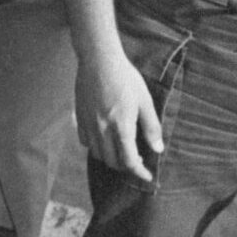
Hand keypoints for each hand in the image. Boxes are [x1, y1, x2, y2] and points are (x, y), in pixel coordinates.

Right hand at [75, 50, 163, 184]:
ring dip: (110, 158)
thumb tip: (157, 149)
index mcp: (121, 126)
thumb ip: (151, 127)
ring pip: (97, 154)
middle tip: (136, 160)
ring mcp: (88, 124)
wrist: (98, 60)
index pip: (129, 160)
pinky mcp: (79, 118)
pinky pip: (85, 141)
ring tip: (120, 151)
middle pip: (112, 161)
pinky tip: (103, 138)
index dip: (139, 172)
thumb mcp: (144, 101)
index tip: (147, 176)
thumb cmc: (125, 78)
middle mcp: (102, 129)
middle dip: (126, 166)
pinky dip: (95, 146)